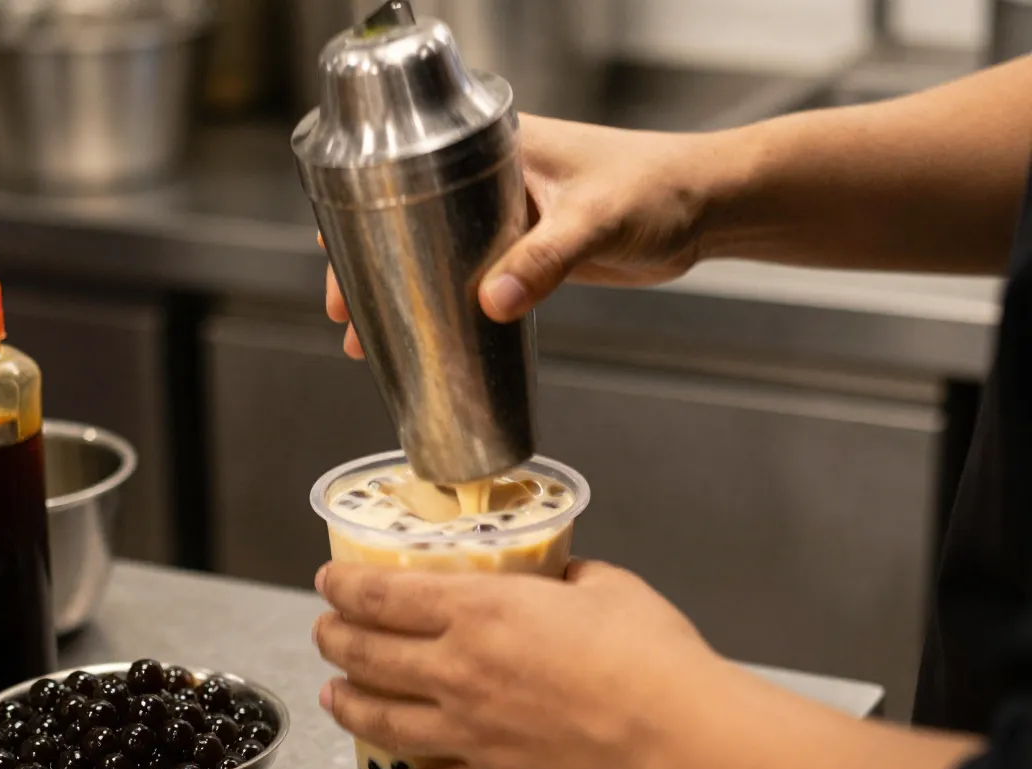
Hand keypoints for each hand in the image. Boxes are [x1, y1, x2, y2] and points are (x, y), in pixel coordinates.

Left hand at [312, 558, 718, 768]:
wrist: (678, 737)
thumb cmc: (650, 658)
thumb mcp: (607, 587)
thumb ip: (571, 578)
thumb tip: (564, 577)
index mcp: (481, 611)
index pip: (384, 595)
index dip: (344, 586)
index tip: (328, 580)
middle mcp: (459, 670)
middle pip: (368, 654)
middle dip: (334, 639)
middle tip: (324, 632)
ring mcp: (470, 731)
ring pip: (382, 720)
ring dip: (348, 705)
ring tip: (332, 696)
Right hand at [322, 115, 725, 357]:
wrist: (706, 207)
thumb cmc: (658, 187)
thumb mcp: (596, 219)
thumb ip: (546, 260)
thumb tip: (491, 305)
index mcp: (494, 147)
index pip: (405, 175)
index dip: (364, 221)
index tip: (340, 265)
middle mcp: (492, 178)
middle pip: (410, 221)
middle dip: (374, 269)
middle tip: (348, 320)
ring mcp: (510, 215)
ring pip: (439, 254)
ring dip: (408, 294)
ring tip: (376, 342)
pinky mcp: (531, 248)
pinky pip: (476, 276)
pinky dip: (450, 305)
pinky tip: (436, 337)